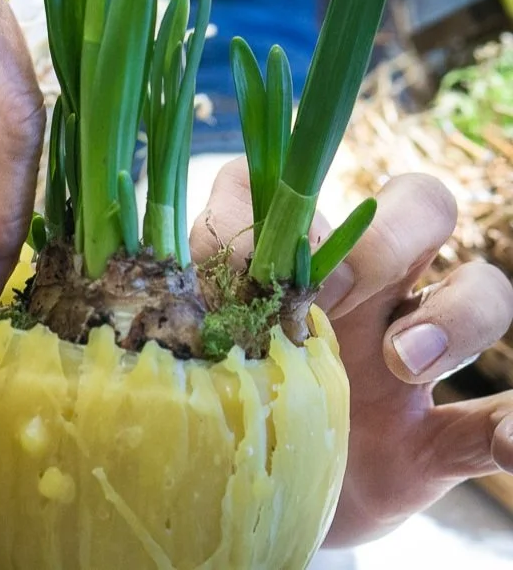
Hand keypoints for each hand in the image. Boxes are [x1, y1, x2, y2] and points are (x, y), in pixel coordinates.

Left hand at [191, 158, 512, 547]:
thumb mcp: (196, 335)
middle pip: (424, 207)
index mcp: (300, 260)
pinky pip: (502, 414)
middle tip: (336, 302)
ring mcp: (413, 360)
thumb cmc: (212, 398)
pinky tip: (508, 442)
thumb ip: (202, 284)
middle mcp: (368, 291)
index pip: (314, 182)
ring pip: (483, 291)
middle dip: (391, 237)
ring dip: (456, 319)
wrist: (234, 496)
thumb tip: (215, 244)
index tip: (276, 265)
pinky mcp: (437, 438)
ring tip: (403, 365)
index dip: (305, 205)